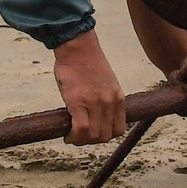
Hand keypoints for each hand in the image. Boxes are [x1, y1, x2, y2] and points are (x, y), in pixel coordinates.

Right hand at [54, 30, 125, 144]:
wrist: (78, 47)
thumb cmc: (87, 62)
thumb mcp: (106, 82)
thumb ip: (105, 98)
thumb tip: (96, 114)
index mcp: (118, 98)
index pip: (119, 129)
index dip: (105, 135)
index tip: (93, 133)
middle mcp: (110, 103)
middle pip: (105, 136)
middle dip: (91, 141)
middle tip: (79, 136)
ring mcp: (96, 104)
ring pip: (93, 136)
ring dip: (81, 140)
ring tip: (72, 135)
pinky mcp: (79, 103)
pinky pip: (81, 130)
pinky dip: (74, 137)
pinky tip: (67, 135)